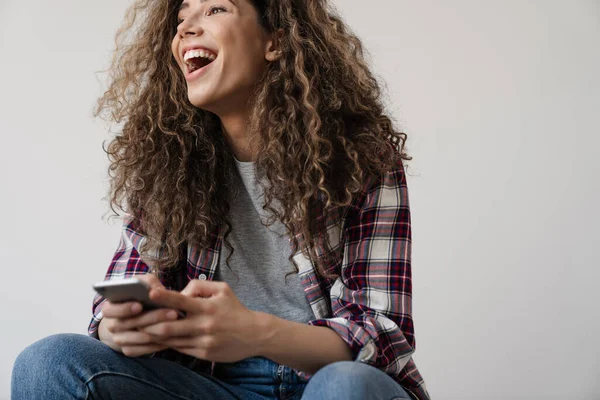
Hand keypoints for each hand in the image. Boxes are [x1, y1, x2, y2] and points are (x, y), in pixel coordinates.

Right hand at [100, 274, 180, 356]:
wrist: (135, 316)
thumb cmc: (141, 296)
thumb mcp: (144, 285)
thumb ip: (148, 283)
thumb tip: (155, 290)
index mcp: (110, 308)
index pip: (110, 310)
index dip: (124, 308)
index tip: (139, 306)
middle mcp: (112, 325)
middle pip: (129, 324)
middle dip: (152, 318)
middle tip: (173, 313)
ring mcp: (119, 339)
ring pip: (138, 338)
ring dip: (158, 332)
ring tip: (176, 324)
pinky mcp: (128, 350)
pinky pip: (142, 350)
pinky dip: (156, 345)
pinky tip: (171, 338)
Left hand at [140, 280, 263, 362]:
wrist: (255, 334)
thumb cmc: (235, 309)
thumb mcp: (222, 289)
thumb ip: (200, 286)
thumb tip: (180, 293)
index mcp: (207, 307)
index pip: (182, 301)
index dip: (165, 297)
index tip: (150, 294)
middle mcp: (204, 325)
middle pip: (170, 326)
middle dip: (150, 324)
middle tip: (134, 320)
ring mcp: (203, 341)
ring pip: (172, 340)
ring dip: (154, 336)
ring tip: (138, 331)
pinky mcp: (203, 353)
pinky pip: (180, 349)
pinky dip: (167, 344)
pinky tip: (157, 340)